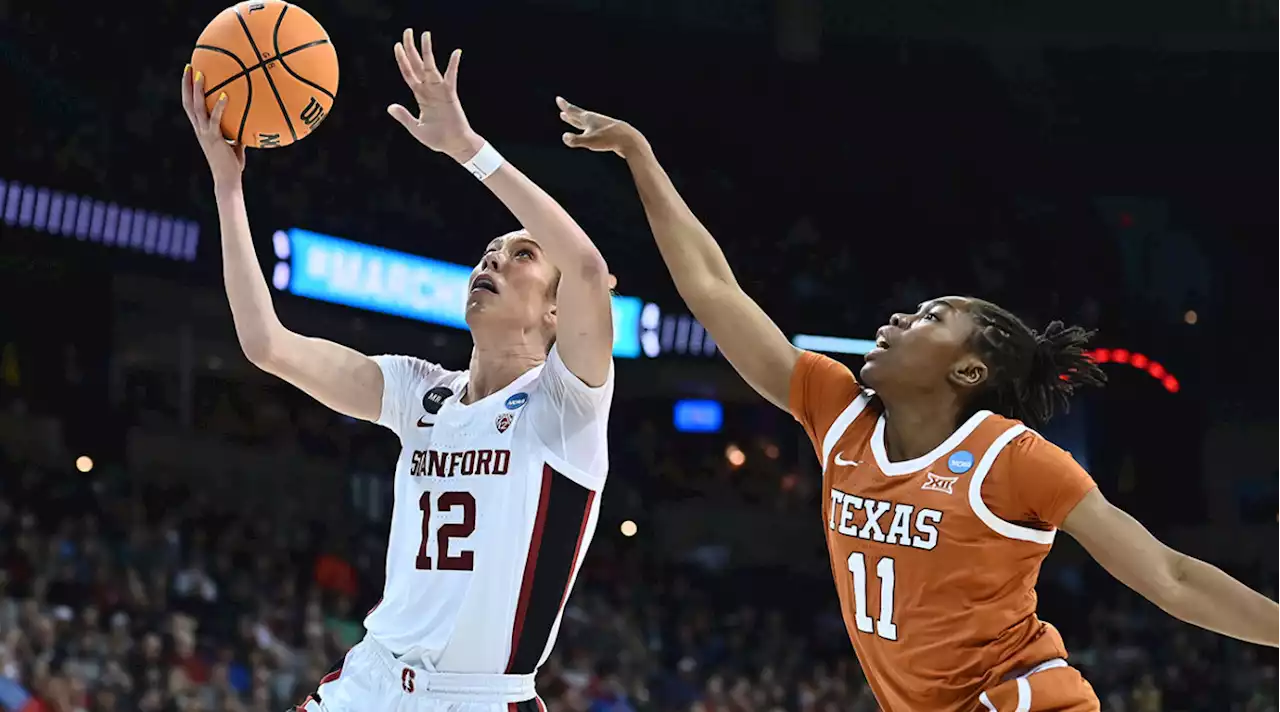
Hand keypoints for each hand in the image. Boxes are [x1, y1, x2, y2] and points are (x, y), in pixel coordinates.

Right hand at [180, 64, 245, 186]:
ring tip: (201, 74)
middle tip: (189, 66)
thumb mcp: (235, 145)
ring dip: (198, 90)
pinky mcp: (214, 138)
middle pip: (188, 102)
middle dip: (187, 84)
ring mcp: (205, 133)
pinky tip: (225, 95)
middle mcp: (200, 129)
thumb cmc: (232, 164)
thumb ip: (238, 134)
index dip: (188, 91)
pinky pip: (215, 119)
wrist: (227, 180)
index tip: (189, 74)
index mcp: (201, 129)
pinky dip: (219, 107)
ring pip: (197, 107)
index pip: (190, 106)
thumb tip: (250, 123)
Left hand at [388, 28, 482, 161]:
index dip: (402, 60)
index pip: (408, 73)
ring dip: (428, 51)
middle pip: (418, 64)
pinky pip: (451, 77)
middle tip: (407, 31)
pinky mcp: (450, 95)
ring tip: (425, 34)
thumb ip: (404, 116)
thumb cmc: (437, 139)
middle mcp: (429, 90)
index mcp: (420, 96)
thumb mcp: (416, 128)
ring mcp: (440, 91)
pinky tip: (456, 52)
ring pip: (431, 67)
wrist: (454, 145)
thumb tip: (390, 107)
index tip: (397, 45)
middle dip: (412, 48)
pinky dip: (453, 65)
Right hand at [557, 98, 648, 158]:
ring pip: (586, 123)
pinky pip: (593, 130)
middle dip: (569, 114)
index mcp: (589, 119)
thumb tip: (564, 137)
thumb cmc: (609, 140)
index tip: (558, 99)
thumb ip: (575, 140)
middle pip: (579, 116)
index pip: (574, 111)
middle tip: (562, 110)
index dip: (565, 106)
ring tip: (572, 119)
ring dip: (577, 121)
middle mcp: (595, 120)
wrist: (629, 140)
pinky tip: (589, 132)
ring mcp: (602, 126)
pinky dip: (587, 130)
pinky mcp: (607, 133)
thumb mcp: (590, 141)